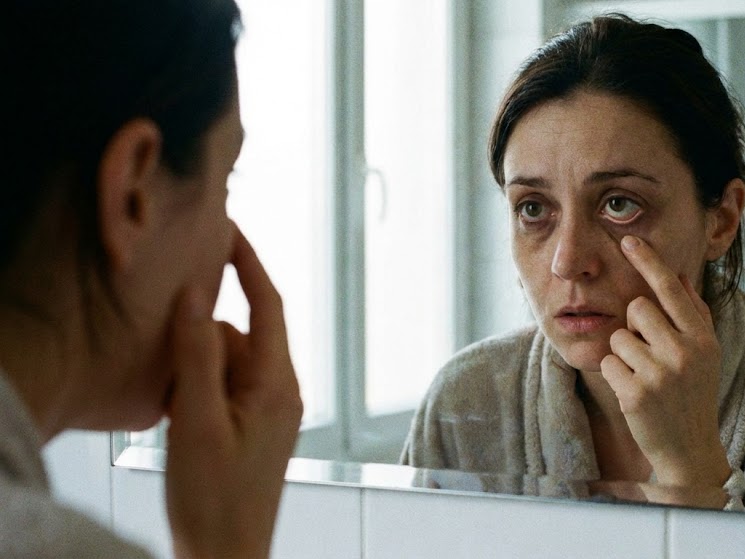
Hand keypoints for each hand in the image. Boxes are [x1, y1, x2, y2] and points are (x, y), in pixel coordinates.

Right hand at [164, 227, 302, 558]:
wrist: (226, 554)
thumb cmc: (215, 496)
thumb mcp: (197, 420)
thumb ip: (196, 355)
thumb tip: (193, 296)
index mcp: (278, 383)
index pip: (268, 305)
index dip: (249, 264)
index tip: (229, 230)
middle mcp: (280, 390)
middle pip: (239, 336)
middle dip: (201, 341)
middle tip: (173, 378)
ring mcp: (268, 410)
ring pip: (226, 363)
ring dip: (196, 372)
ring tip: (175, 412)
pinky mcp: (253, 426)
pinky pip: (223, 388)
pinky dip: (198, 392)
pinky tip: (180, 421)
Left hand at [600, 235, 730, 487]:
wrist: (690, 451)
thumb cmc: (694, 395)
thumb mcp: (705, 354)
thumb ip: (693, 314)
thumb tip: (678, 275)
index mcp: (702, 338)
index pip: (670, 289)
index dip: (648, 262)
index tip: (628, 239)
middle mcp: (684, 352)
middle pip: (636, 308)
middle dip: (636, 327)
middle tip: (651, 355)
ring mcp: (659, 374)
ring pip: (619, 337)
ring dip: (625, 355)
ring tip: (646, 378)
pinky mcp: (635, 394)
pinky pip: (607, 363)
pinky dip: (616, 376)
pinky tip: (636, 394)